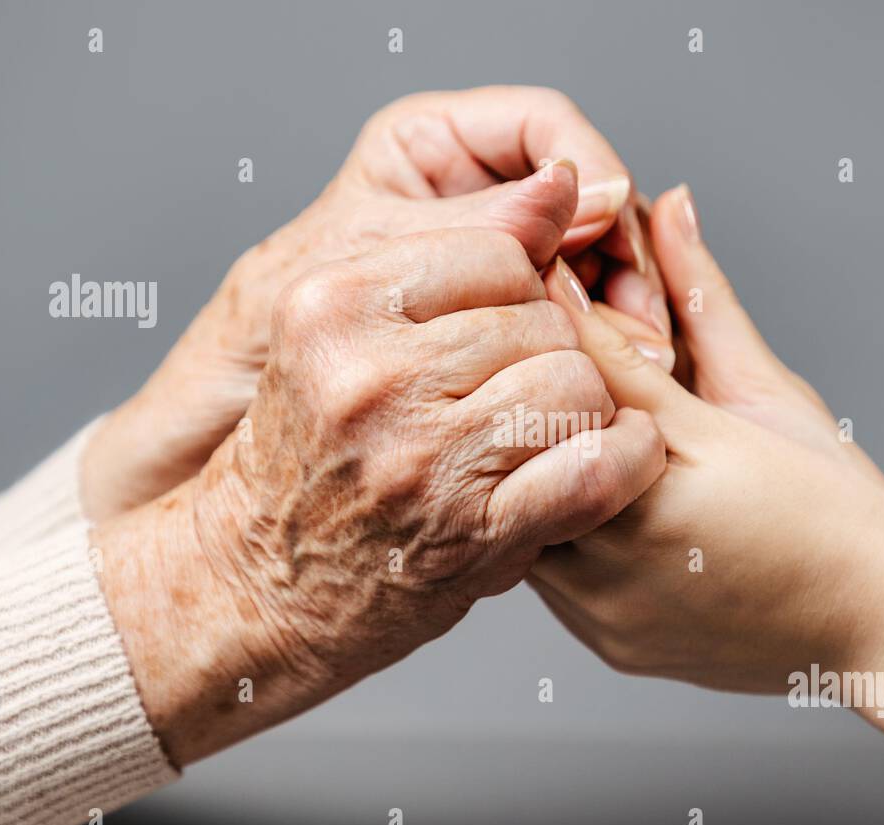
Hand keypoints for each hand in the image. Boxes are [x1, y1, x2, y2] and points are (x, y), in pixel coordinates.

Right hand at [81, 86, 659, 520]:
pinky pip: (600, 464)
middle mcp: (371, 375)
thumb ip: (451, 259)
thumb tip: (566, 181)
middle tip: (518, 396)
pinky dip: (626, 460)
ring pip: (578, 385)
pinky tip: (611, 461)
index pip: (498, 253)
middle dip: (549, 354)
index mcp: (331, 305)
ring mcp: (423, 457)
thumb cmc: (309, 452)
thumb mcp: (341, 336)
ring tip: (542, 434)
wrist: (256, 584)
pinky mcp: (474, 532)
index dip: (520, 293)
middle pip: (544, 320)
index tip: (503, 332)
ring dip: (582, 410)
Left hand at [531, 188, 883, 690]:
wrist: (883, 626)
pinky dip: (549, 527)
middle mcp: (627, 555)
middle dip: (524, 401)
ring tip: (542, 427)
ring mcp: (609, 611)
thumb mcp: (767, 391)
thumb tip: (670, 206)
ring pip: (522, 518)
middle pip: (526, 455)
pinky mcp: (606, 641)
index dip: (545, 324)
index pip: (572, 380)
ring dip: (527, 468)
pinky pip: (546, 578)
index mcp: (669, 476)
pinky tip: (568, 494)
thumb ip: (701, 298)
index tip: (527, 280)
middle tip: (514, 354)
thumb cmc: (839, 507)